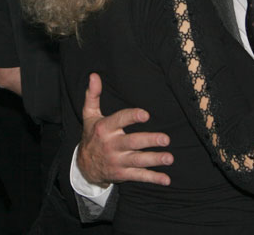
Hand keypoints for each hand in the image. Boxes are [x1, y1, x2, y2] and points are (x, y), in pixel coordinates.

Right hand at [77, 73, 172, 187]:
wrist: (83, 166)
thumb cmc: (91, 135)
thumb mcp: (89, 115)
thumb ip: (93, 95)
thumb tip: (94, 75)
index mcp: (104, 128)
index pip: (119, 120)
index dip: (132, 117)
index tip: (145, 114)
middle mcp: (111, 145)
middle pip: (132, 142)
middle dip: (149, 141)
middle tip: (165, 139)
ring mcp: (117, 161)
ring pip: (138, 161)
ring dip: (154, 160)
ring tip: (170, 158)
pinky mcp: (122, 174)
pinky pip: (139, 177)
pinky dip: (153, 178)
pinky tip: (166, 179)